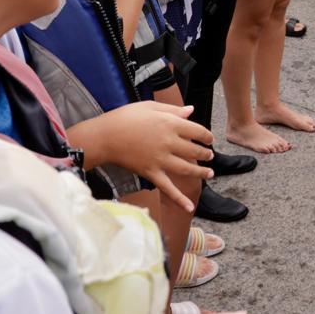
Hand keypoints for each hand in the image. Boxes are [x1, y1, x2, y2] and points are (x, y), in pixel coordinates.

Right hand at [72, 102, 212, 210]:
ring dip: (201, 172)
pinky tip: (189, 207)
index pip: (197, 131)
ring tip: (209, 173)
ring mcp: (160, 159)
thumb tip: (191, 110)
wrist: (104, 136)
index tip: (209, 139)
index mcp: (170, 124)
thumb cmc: (125, 117)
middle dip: (205, 154)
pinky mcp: (150, 173)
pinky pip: (168, 188)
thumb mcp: (149, 106)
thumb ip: (172, 110)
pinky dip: (179, 199)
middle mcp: (168, 142)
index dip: (206, 136)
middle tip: (209, 156)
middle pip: (194, 151)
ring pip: (187, 169)